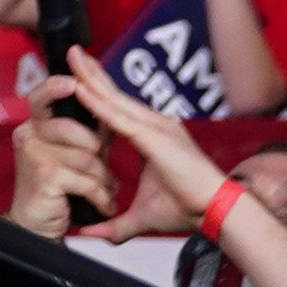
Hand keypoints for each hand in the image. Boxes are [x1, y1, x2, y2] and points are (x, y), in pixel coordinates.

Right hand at [2, 82, 117, 243]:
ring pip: (87, 157)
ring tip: (102, 192)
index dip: (56, 87)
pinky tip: (102, 206)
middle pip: (72, 127)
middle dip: (96, 150)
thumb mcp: (74, 152)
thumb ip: (86, 129)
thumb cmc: (60, 188)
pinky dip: (101, 197)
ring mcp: (34, 155)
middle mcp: (28, 134)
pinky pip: (87, 180)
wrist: (38, 227)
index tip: (73, 80)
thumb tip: (109, 104)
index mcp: (35, 125)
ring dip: (103, 180)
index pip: (42, 97)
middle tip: (100, 168)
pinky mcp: (44, 176)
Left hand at [44, 64, 227, 237]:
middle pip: (115, 95)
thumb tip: (90, 233)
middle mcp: (154, 126)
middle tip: (71, 53)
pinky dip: (99, 103)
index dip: (98, 92)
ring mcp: (156, 128)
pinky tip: (81, 88)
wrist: (215, 212)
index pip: (117, 109)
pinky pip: (120, 117)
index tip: (77, 78)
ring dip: (92, 78)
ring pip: (115, 99)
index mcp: (152, 137)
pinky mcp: (155, 137)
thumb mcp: (140, 218)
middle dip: (92, 73)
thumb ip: (114, 226)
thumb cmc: (188, 209)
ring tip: (72, 58)